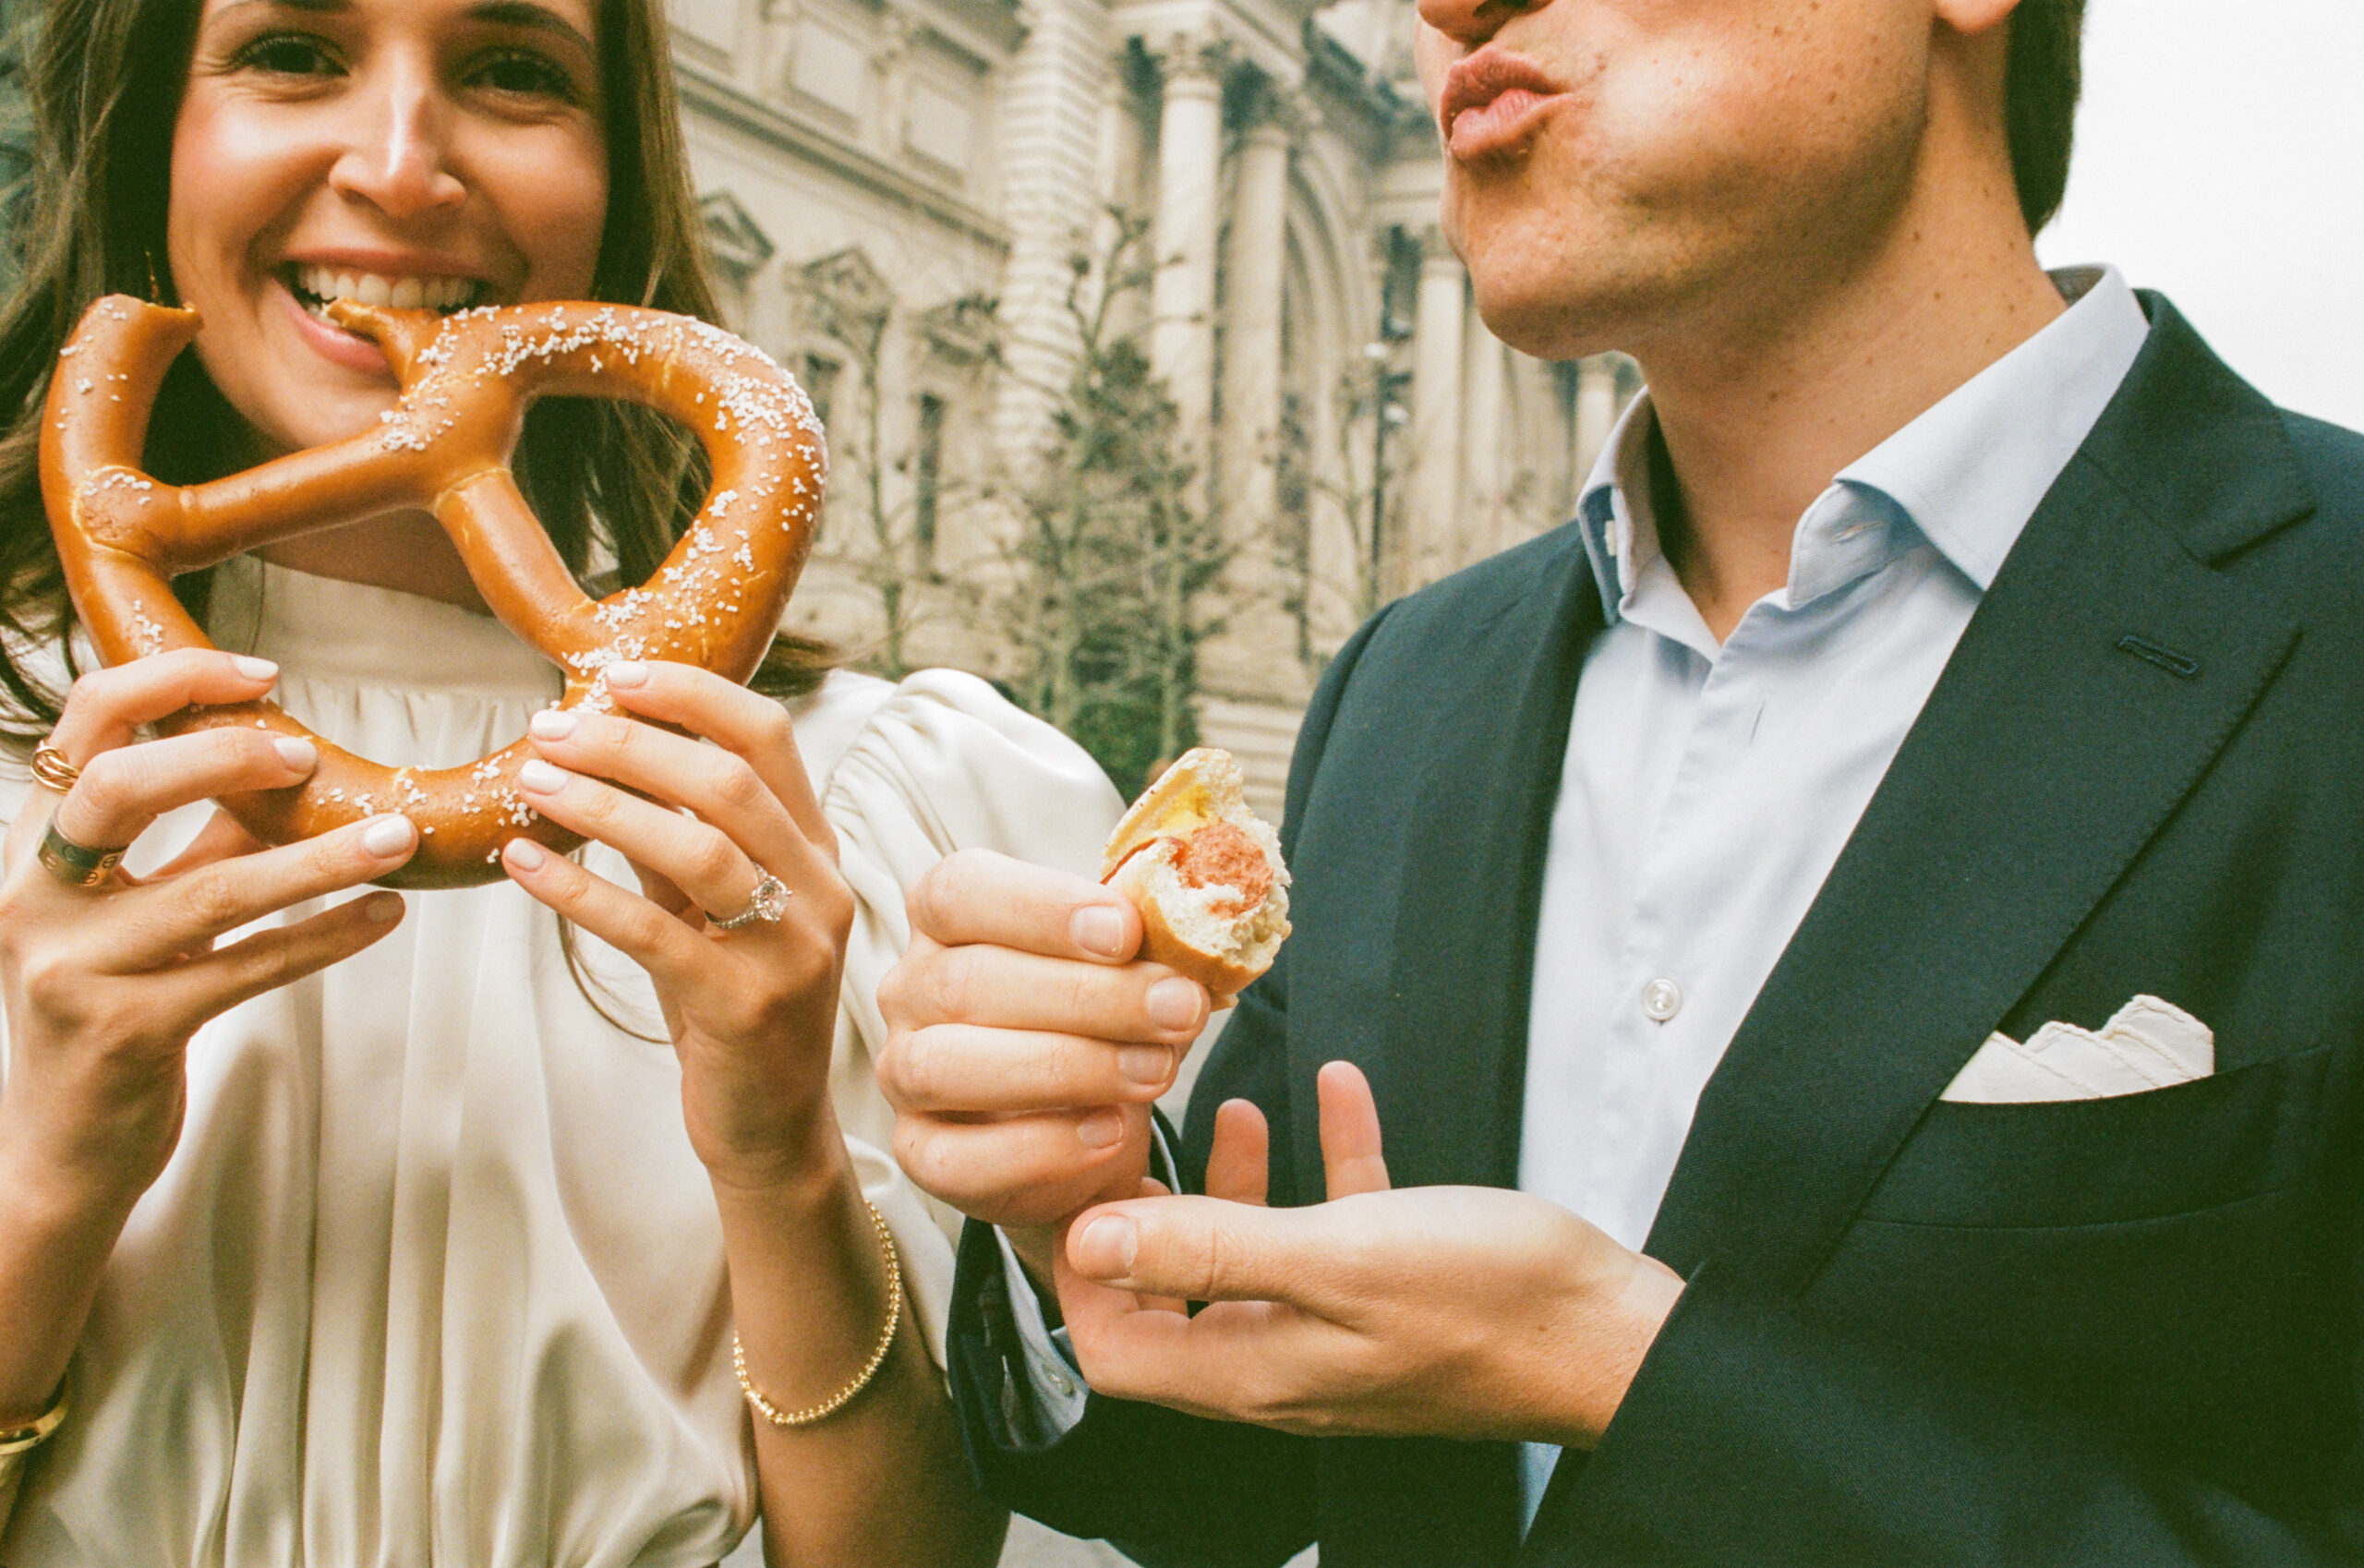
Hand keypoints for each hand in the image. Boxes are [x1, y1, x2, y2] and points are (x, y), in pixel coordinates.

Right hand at [0, 649, 415, 1209]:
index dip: (169, 685)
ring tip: (399, 837)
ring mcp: (73, 971)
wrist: (64, 1149)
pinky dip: (325, 936)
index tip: (261, 672)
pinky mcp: (125, 1033)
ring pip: (211, 888)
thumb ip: (193, 838)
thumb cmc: (111, 1009)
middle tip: (314, 753)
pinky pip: (246, 968)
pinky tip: (385, 914)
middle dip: (223, 754)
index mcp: (33, 854)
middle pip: (118, 788)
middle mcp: (34, 902)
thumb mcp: (139, 909)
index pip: (81, 731)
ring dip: (318, 857)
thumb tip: (286, 756)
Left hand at [500, 659, 855, 1192]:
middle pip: (728, 782)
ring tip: (532, 782)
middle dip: (630, 742)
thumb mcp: (711, 909)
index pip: (767, 738)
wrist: (770, 1127)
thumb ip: (673, 834)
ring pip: (698, 849)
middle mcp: (818, 890)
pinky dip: (581, 889)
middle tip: (548, 729)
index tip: (615, 674)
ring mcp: (790, 951)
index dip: (691, 693)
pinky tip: (524, 864)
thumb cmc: (731, 1005)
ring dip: (604, 804)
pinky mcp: (744, 1007)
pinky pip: (653, 932)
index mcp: (816, 850)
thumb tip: (596, 748)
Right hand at [874, 850, 1209, 1282]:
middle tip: (1179, 1008)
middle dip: (1087, 996)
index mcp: (948, 917)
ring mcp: (902, 1072)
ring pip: (948, 1065)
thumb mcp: (1126, 967)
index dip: (1043, 908)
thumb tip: (1194, 935)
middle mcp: (910, 988)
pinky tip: (1109, 1132)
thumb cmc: (1100, 1017)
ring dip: (1065, 1068)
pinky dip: (1041, 1148)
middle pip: (968, 981)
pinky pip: (958, 1158)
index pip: (962, 891)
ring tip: (1155, 1072)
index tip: (1127, 930)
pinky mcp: (920, 1153)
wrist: (1088, 1121)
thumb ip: (1143, 945)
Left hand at [1054, 1062, 1686, 1448]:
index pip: (1113, 1346)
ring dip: (1234, 1181)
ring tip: (1234, 1105)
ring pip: (1253, 1258)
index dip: (1080, 1271)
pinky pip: (1337, 1227)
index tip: (1082, 1184)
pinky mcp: (1395, 1298)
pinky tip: (1339, 1092)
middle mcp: (1283, 1361)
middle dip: (1149, 1215)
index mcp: (1253, 1367)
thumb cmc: (1489, 1302)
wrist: (1614, 1332)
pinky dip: (1326, 1162)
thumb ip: (1213, 1249)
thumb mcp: (1337, 1258)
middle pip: (1172, 1297)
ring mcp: (1338, 1332)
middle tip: (1139, 1136)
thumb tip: (1090, 1240)